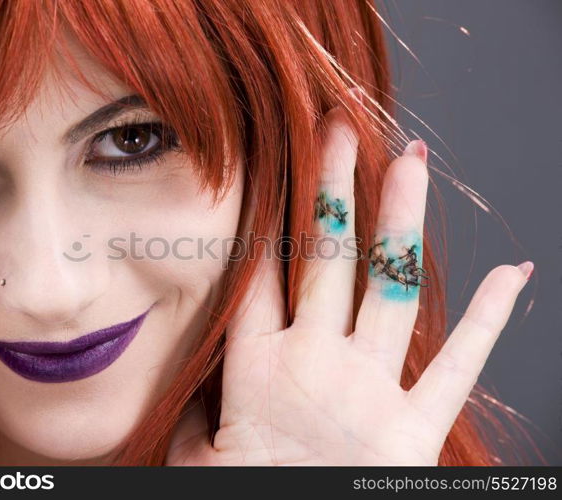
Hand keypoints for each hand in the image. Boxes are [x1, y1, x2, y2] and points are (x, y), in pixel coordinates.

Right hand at [165, 98, 530, 465]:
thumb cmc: (245, 495)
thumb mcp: (198, 456)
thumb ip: (197, 413)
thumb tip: (192, 384)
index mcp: (256, 368)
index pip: (258, 271)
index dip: (263, 210)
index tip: (271, 162)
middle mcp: (314, 362)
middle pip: (323, 257)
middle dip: (331, 188)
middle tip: (339, 132)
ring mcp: (368, 389)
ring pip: (390, 287)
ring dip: (400, 223)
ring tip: (411, 164)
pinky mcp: (414, 427)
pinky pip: (458, 366)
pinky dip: (493, 321)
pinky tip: (517, 277)